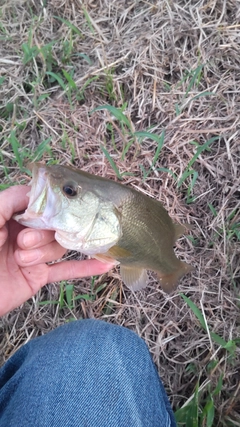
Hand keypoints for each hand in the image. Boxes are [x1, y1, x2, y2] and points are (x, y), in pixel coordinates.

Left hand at [0, 186, 113, 315]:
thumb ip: (11, 199)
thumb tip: (38, 190)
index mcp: (12, 215)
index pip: (41, 203)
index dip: (50, 205)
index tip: (57, 207)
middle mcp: (25, 232)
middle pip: (54, 224)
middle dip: (42, 233)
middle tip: (23, 242)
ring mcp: (34, 255)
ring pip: (58, 245)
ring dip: (44, 252)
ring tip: (23, 260)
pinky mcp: (38, 277)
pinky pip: (65, 271)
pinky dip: (85, 268)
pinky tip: (105, 264)